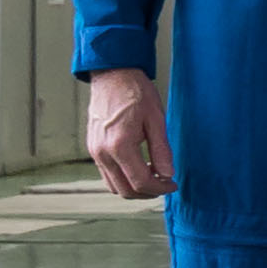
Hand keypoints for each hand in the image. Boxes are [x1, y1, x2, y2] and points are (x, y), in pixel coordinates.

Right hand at [85, 67, 170, 201]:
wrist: (112, 74)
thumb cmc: (136, 92)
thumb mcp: (156, 118)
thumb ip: (161, 149)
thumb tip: (168, 174)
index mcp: (119, 145)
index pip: (140, 182)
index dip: (160, 188)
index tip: (173, 184)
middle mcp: (103, 153)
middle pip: (125, 190)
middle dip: (148, 193)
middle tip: (165, 184)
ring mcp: (95, 152)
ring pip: (114, 186)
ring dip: (134, 188)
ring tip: (154, 175)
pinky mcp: (93, 148)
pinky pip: (107, 174)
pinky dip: (123, 178)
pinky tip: (139, 166)